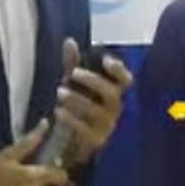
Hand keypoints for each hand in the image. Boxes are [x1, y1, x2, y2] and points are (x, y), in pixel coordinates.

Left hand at [55, 39, 131, 164]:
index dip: (119, 70)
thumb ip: (72, 64)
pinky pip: (86, 131)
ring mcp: (107, 126)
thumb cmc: (77, 108)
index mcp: (113, 92)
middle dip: (92, 81)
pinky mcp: (96, 142)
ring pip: (97, 112)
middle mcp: (114, 109)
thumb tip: (69, 41)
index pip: (126, 81)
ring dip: (78, 100)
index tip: (105, 60)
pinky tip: (58, 112)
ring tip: (59, 92)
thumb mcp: (74, 85)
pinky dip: (71, 120)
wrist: (71, 144)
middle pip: (112, 94)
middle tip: (72, 73)